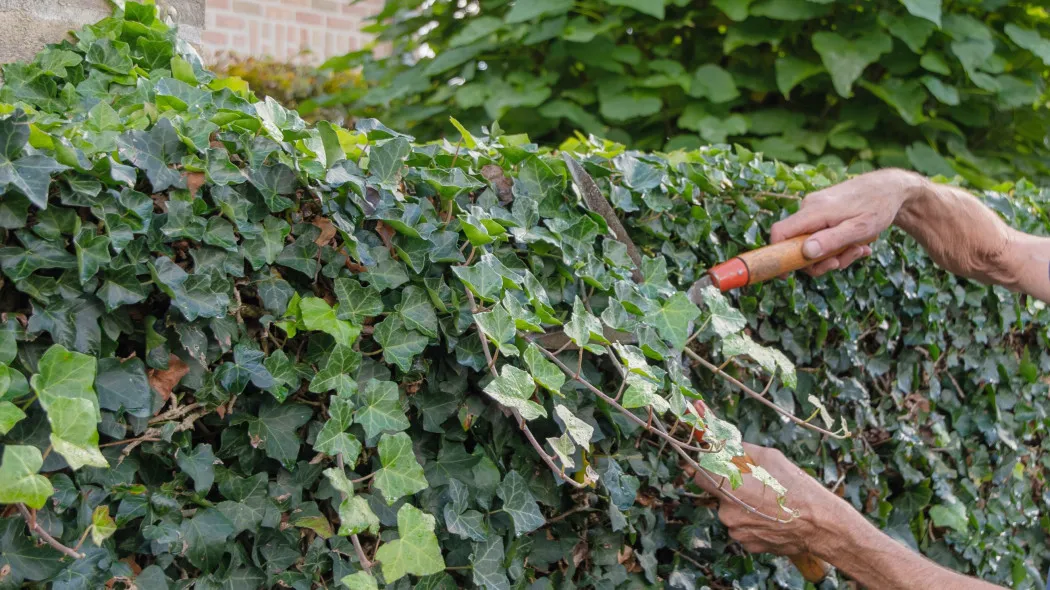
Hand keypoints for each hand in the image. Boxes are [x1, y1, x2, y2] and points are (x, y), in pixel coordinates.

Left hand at [692, 443, 847, 557]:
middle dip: (731, 488)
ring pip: (731, 513)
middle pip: (718, 495)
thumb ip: (740, 450)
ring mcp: (736, 532)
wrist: (820, 524)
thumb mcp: (770, 458)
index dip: (706, 469)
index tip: (713, 465)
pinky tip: (771, 518)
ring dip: (743, 506)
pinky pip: (742, 529)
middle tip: (754, 485)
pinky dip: (752, 522)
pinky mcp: (747, 545)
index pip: (699, 476)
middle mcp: (727, 512)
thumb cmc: (796, 488)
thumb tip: (723, 443)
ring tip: (768, 503)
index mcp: (729, 488)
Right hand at [770, 169, 923, 275]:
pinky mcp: (822, 213)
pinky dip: (838, 245)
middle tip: (843, 262)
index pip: (780, 232)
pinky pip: (822, 236)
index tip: (785, 275)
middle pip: (798, 245)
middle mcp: (809, 209)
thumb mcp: (859, 229)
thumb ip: (831, 241)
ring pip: (813, 243)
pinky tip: (858, 244)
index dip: (777, 255)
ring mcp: (815, 210)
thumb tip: (806, 253)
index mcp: (813, 211)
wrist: (891, 187)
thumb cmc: (878, 207)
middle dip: (821, 260)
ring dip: (835, 254)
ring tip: (860, 249)